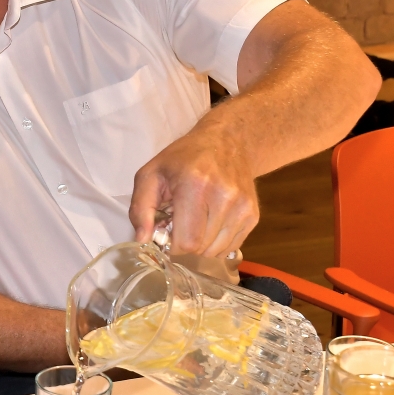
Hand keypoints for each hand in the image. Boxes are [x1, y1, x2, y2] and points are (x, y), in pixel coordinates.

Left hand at [129, 127, 259, 258]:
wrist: (226, 142)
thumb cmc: (183, 159)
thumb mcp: (151, 174)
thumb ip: (140, 208)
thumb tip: (142, 239)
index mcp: (195, 185)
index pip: (187, 241)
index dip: (171, 245)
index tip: (165, 233)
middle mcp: (224, 197)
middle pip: (201, 248)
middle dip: (184, 245)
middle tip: (178, 224)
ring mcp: (243, 207)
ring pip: (216, 251)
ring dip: (200, 245)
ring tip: (194, 222)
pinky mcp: (253, 215)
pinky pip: (231, 247)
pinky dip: (216, 243)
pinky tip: (208, 223)